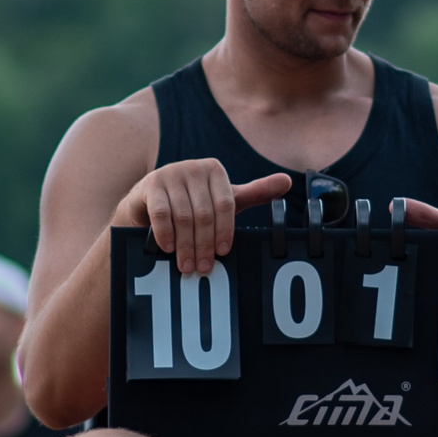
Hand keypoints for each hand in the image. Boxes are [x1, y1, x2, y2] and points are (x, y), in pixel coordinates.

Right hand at [115, 162, 292, 275]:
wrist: (148, 201)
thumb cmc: (193, 203)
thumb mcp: (223, 200)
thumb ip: (255, 193)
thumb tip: (288, 182)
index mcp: (215, 170)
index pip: (226, 204)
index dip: (225, 231)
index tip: (223, 253)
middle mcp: (194, 167)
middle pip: (204, 213)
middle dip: (204, 244)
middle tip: (203, 268)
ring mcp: (171, 174)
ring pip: (183, 216)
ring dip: (185, 245)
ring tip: (186, 266)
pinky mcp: (151, 184)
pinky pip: (161, 213)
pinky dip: (166, 233)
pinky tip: (168, 249)